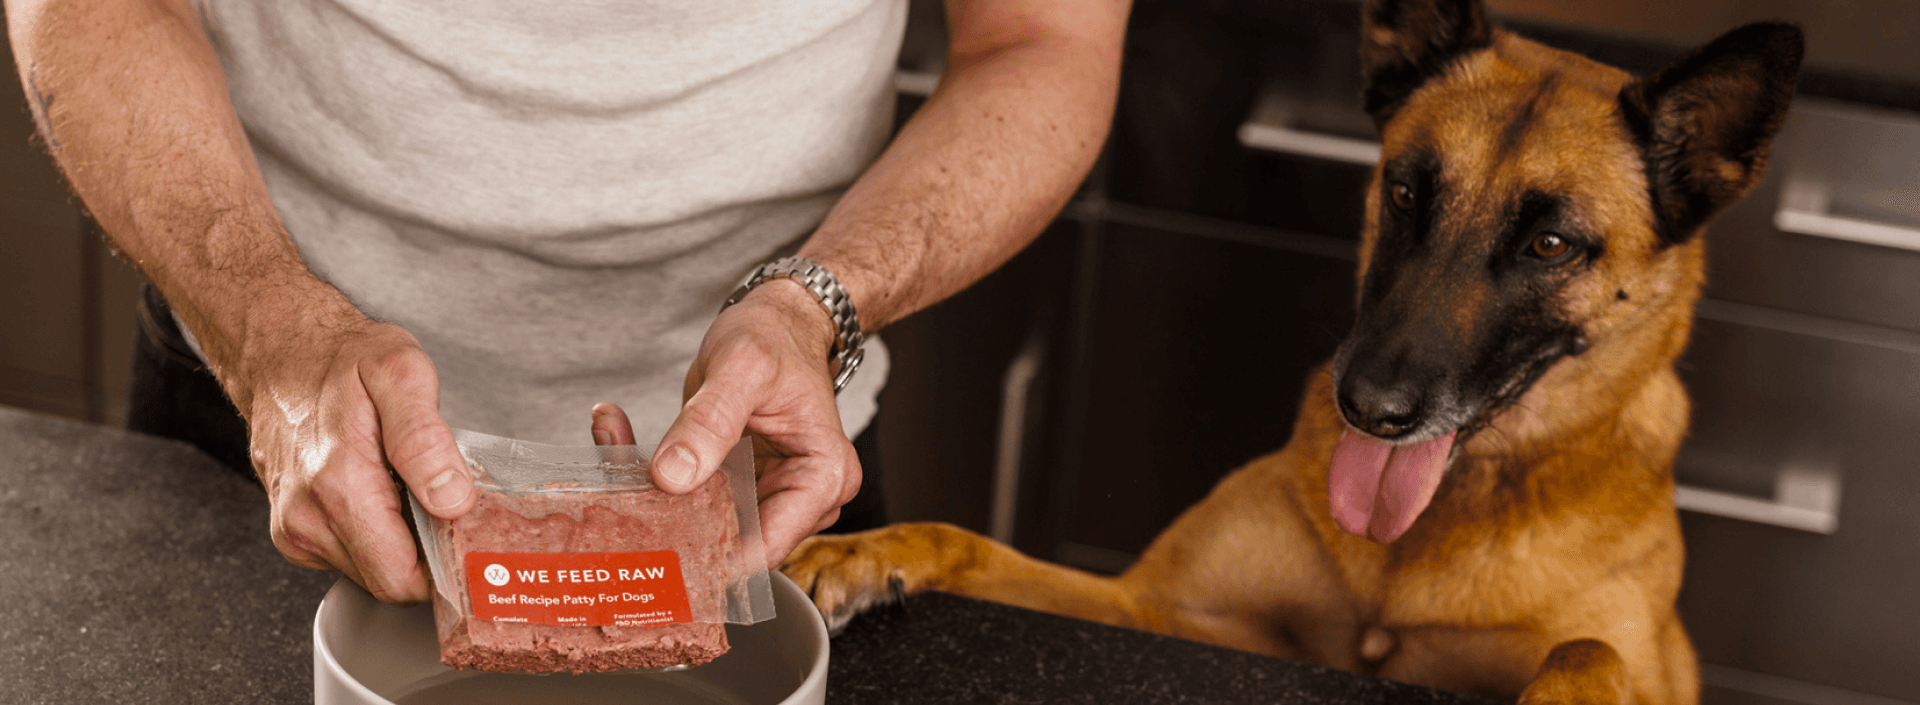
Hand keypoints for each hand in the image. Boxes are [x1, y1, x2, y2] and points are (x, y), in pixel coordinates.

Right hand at [241, 316, 474, 604]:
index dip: (443, 568)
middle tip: (445, 505)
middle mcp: (307, 517)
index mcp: (338, 485)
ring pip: (369, 572)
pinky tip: (379, 494)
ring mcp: (294, 529)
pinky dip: (374, 536)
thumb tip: (451, 500)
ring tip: (407, 490)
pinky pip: (348, 557)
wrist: (281, 353)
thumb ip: (426, 441)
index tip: (467, 538)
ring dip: (399, 544)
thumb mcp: (401, 375)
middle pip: (388, 582)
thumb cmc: (343, 360)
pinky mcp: (292, 532)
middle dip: (426, 555)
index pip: (401, 579)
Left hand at [596, 281, 861, 567]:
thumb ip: (710, 422)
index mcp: (823, 478)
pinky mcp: (737, 488)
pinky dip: (651, 475)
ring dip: (655, 498)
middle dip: (674, 523)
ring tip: (614, 446)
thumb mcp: (743, 368)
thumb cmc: (774, 337)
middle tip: (619, 493)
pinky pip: (690, 500)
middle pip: (733, 543)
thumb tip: (673, 478)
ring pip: (704, 526)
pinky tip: (616, 434)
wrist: (775, 322)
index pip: (767, 546)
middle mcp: (803, 498)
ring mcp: (769, 496)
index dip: (711, 554)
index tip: (653, 541)